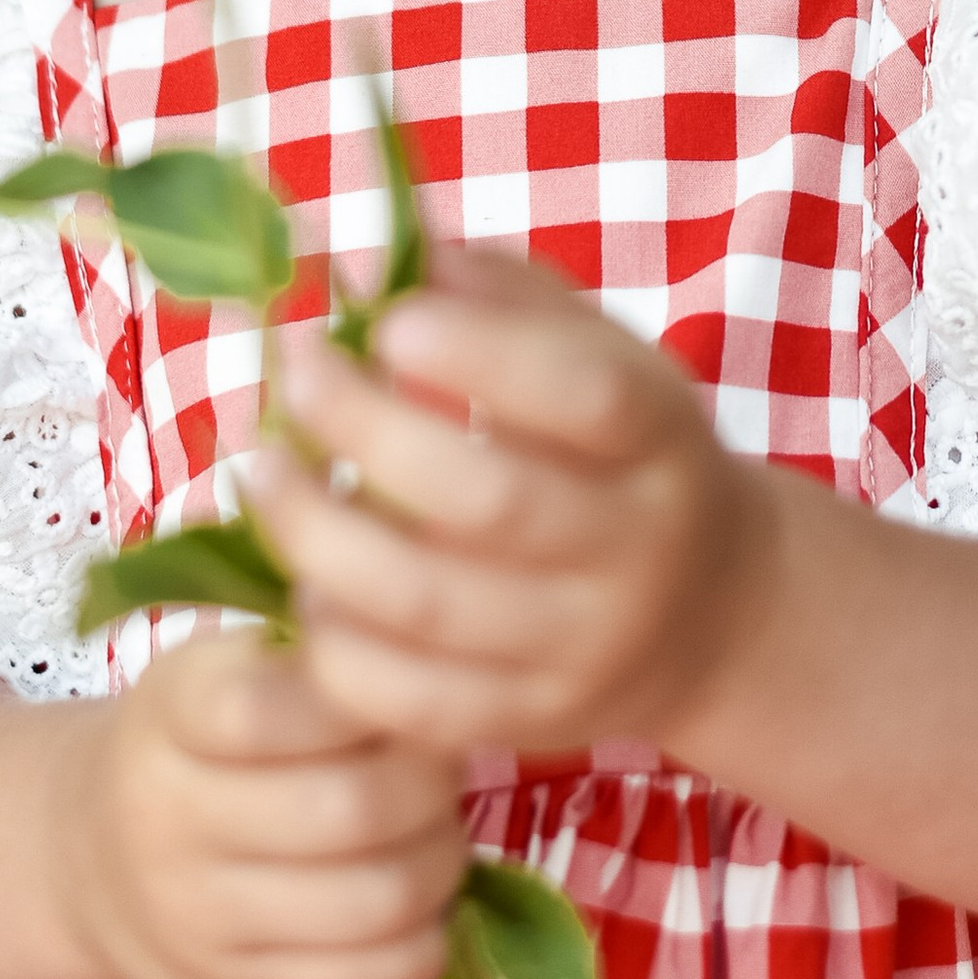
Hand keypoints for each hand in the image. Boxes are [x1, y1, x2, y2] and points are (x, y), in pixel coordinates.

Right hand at [51, 626, 469, 978]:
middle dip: (433, 784)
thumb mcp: (224, 668)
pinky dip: (425, 940)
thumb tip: (422, 636)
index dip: (373, 696)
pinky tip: (421, 905)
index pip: (281, 706)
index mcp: (172, 714)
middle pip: (353, 809)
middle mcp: (170, 820)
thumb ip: (314, 653)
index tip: (408, 685)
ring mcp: (199, 919)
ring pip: (374, 900)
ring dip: (440, 862)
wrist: (91, 860)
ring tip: (438, 832)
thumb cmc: (196, 742)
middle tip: (446, 766)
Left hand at [253, 240, 765, 755]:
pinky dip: (337, 645)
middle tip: (295, 375)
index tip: (384, 318)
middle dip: (366, 432)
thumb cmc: (620, 448)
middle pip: (491, 500)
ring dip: (320, 537)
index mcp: (660, 439)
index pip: (585, 397)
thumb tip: (377, 256)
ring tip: (266, 474)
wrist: (712, 610)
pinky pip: (412, 701)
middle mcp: (635, 549)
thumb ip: (501, 297)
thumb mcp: (599, 354)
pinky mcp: (531, 722)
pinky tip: (304, 584)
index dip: (478, 353)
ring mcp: (583, 647)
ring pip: (433, 607)